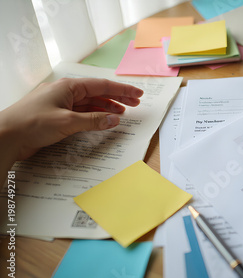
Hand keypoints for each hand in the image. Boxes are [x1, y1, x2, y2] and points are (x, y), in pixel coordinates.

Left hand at [0, 78, 142, 161]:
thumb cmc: (33, 124)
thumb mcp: (68, 122)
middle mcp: (66, 92)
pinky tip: (103, 120)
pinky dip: (95, 116)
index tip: (138, 94)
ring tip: (123, 113)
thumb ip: (94, 120)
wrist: (6, 136)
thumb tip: (116, 119)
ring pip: (90, 103)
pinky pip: (82, 112)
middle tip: (136, 103)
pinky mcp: (57, 116)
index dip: (122, 90)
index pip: (102, 85)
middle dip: (118, 98)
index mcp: (69, 87)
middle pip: (98, 92)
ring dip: (107, 107)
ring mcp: (61, 103)